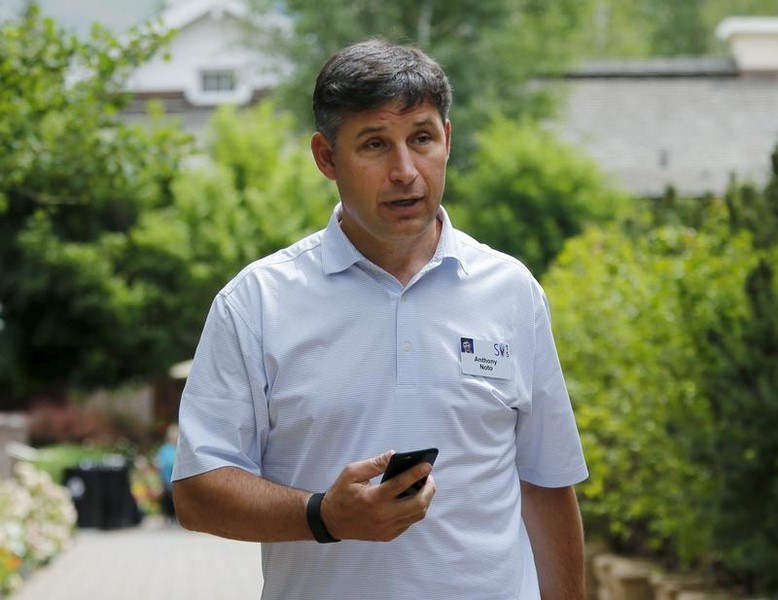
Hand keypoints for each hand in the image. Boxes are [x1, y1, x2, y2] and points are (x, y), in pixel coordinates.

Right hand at [321, 450, 435, 541]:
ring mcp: (387, 528)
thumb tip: (394, 455)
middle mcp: (382, 516)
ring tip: (424, 486)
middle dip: (429, 489)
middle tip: (428, 477)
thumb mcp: (352, 472)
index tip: (427, 465)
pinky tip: (412, 498)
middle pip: (418, 504)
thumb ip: (374, 464)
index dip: (416, 474)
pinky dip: (415, 509)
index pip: (401, 485)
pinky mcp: (388, 535)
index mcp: (373, 498)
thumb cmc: (340, 494)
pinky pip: (409, 522)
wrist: (330, 521)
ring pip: (417, 515)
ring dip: (425, 499)